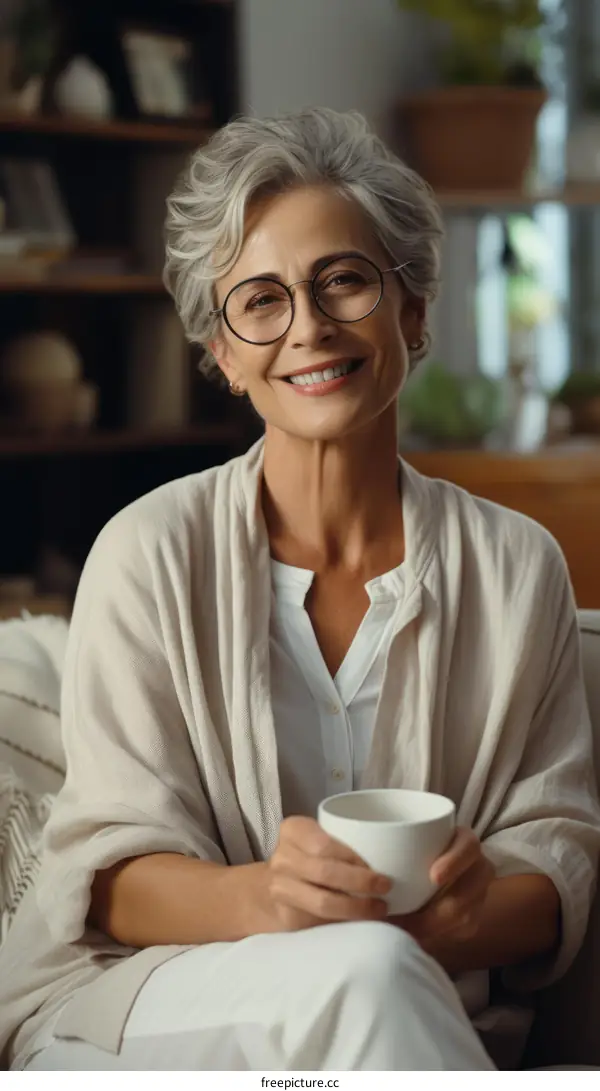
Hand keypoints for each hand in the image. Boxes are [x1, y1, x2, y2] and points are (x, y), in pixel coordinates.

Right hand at [266, 815, 390, 931]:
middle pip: (325, 871)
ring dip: (357, 907)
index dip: (354, 858)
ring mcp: (279, 888)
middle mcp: (282, 858)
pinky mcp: (286, 917)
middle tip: (386, 887)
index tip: (380, 867)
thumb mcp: (321, 837)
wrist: (280, 885)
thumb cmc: (314, 858)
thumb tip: (405, 843)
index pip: (325, 844)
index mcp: (293, 830)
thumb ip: (347, 837)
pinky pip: (319, 923)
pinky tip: (360, 921)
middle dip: (361, 882)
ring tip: (380, 908)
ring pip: (323, 902)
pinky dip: (344, 922)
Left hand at [395, 827, 494, 955]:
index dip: (455, 861)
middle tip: (405, 921)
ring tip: (400, 931)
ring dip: (433, 928)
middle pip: (469, 890)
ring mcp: (479, 894)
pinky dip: (437, 936)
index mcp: (464, 841)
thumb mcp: (409, 842)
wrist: (429, 869)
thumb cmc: (411, 850)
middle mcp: (477, 866)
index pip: (468, 847)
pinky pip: (461, 932)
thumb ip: (398, 847)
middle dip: (439, 910)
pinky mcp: (474, 917)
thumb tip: (364, 861)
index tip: (433, 877)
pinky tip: (414, 938)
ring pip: (466, 916)